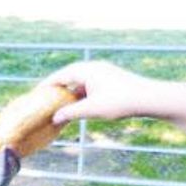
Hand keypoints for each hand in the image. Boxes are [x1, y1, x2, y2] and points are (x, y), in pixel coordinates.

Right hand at [40, 61, 157, 123]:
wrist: (151, 98)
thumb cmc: (121, 102)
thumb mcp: (91, 109)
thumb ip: (70, 113)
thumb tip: (54, 117)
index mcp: (85, 70)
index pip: (59, 77)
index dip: (45, 87)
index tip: (34, 95)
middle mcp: (93, 68)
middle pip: (68, 76)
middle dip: (56, 88)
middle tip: (44, 99)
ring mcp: (103, 72)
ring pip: (79, 81)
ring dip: (69, 92)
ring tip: (59, 104)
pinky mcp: (110, 80)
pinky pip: (89, 85)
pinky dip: (80, 94)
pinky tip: (79, 105)